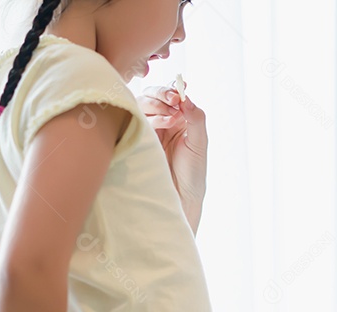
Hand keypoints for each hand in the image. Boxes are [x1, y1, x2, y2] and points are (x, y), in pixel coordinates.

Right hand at [137, 84, 207, 208]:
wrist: (180, 196)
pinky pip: (136, 120)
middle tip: (173, 102)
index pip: (172, 93)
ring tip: (170, 121)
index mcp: (181, 118)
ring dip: (157, 106)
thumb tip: (186, 96)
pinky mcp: (139, 139)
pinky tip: (161, 126)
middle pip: (153, 95)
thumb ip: (196, 117)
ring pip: (143, 104)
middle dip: (162, 94)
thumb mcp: (199, 143)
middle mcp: (164, 121)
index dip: (172, 89)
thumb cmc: (193, 172)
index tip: (178, 94)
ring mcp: (150, 130)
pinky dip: (149, 117)